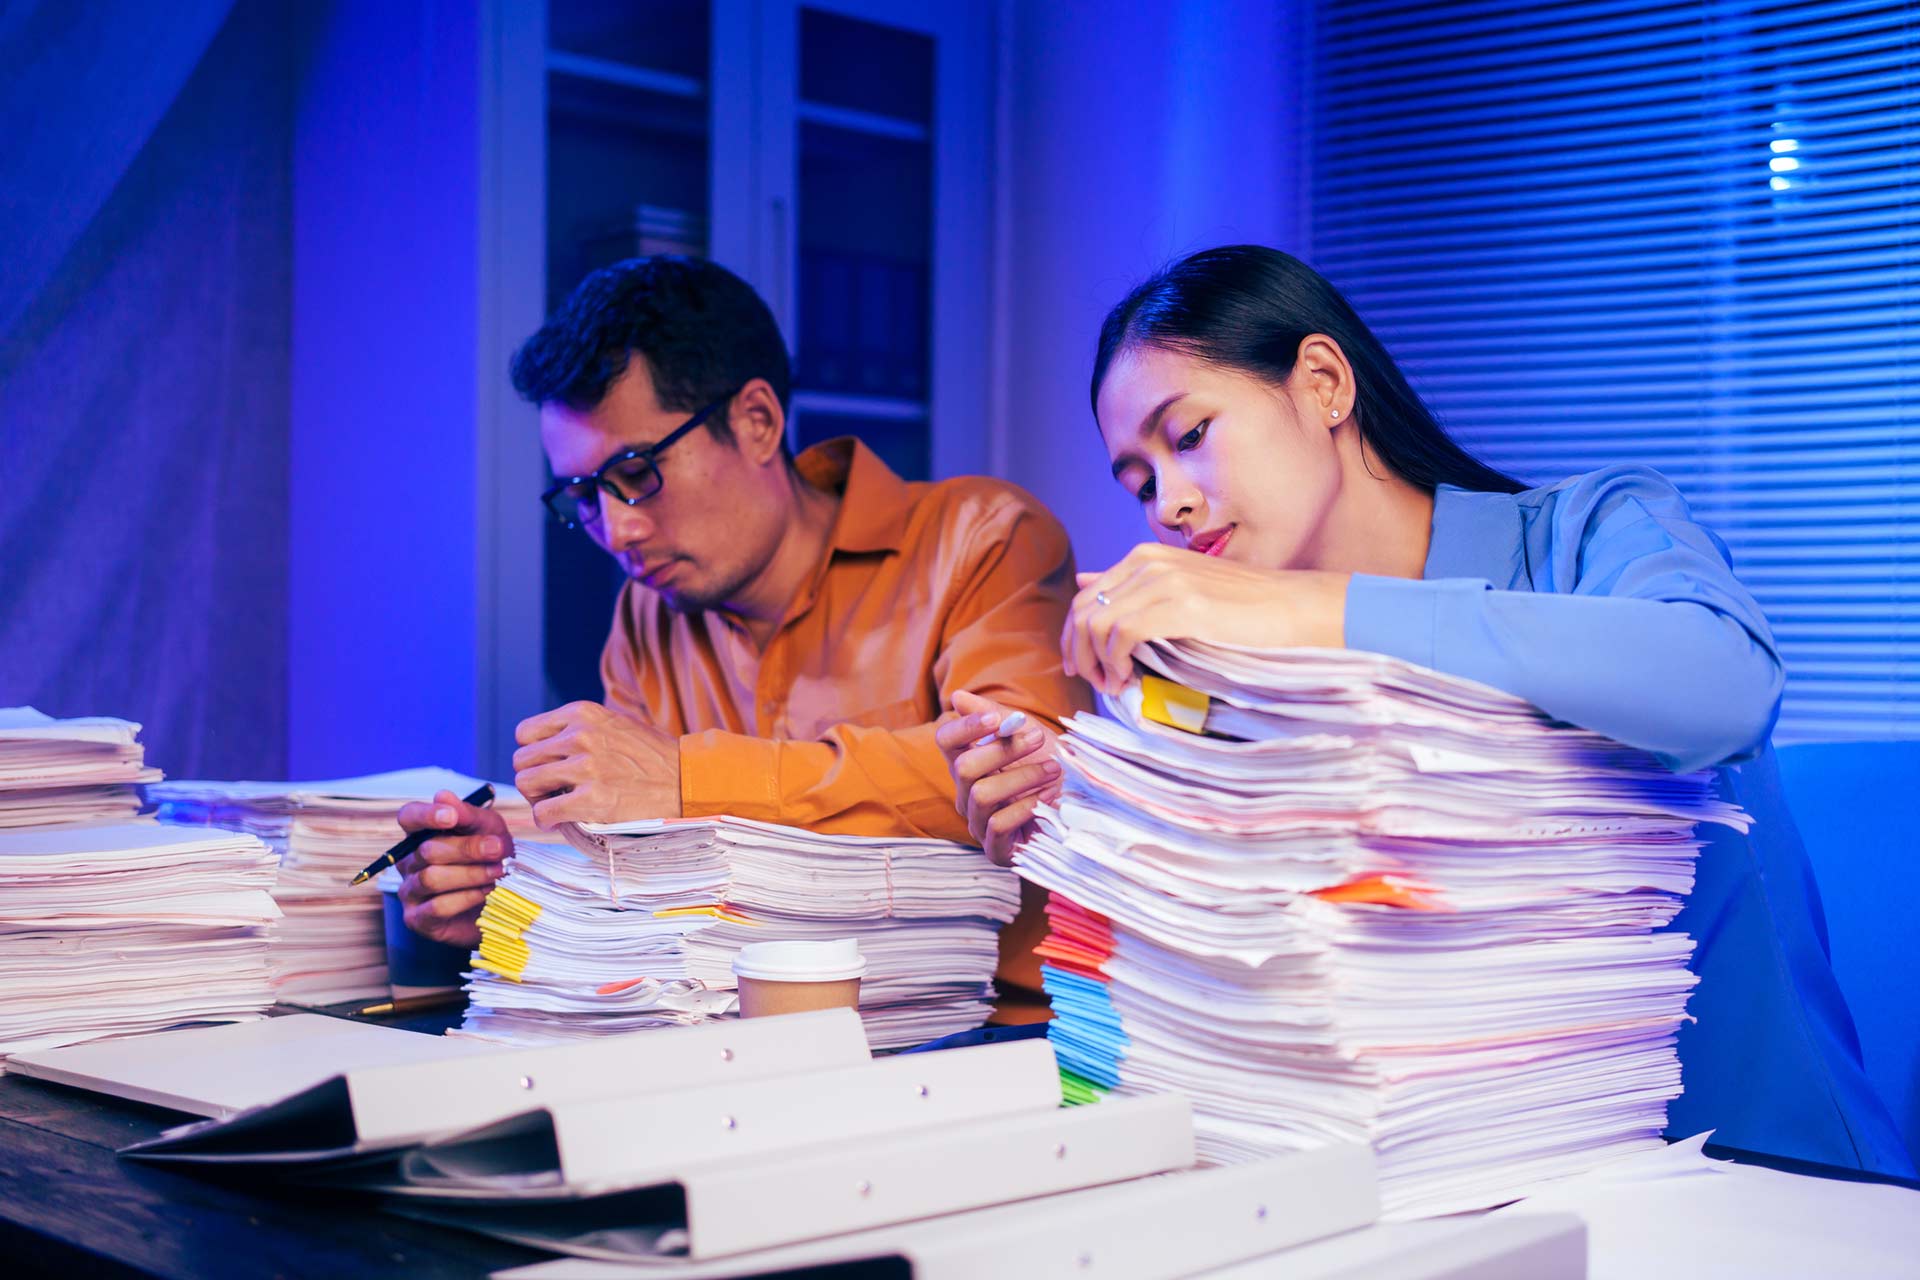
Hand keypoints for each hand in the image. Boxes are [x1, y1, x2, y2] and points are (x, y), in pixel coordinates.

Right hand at [395, 789, 512, 948]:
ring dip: (470, 874)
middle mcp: (409, 861)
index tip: (452, 817)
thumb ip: (468, 814)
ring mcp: (410, 890)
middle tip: (499, 850)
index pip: (408, 817)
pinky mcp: (417, 918)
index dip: (426, 816)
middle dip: (467, 849)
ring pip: (431, 878)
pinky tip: (486, 893)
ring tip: (498, 872)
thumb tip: (443, 795)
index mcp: (421, 834)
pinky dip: (466, 898)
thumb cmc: (492, 857)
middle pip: (427, 849)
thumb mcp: (489, 829)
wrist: (503, 899)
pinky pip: (437, 906)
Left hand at [512, 701, 681, 827]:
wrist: (688, 780)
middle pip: (522, 760)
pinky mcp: (593, 798)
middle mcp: (580, 735)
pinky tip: (558, 821)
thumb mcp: (614, 724)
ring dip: (537, 799)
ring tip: (555, 805)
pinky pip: (543, 812)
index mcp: (583, 714)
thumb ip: (580, 729)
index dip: (533, 754)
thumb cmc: (653, 756)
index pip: (525, 733)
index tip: (547, 768)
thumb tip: (544, 747)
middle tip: (550, 792)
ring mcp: (586, 767)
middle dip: (533, 779)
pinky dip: (546, 820)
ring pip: (527, 783)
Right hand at [933, 690, 1062, 866]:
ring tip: (1053, 769)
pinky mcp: (995, 849)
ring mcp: (978, 822)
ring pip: (982, 795)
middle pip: (964, 767)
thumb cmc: (1050, 768)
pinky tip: (1049, 797)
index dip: (965, 727)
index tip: (995, 719)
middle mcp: (967, 793)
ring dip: (1022, 777)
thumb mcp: (1027, 736)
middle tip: (1038, 738)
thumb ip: (995, 717)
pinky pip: (998, 825)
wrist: (1082, 806)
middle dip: (1003, 749)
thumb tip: (958, 697)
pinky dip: (1026, 807)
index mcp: (969, 763)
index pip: (947, 741)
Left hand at [1062, 544, 1349, 694]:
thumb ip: (1133, 587)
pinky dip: (1116, 662)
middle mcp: (1148, 562)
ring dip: (1097, 663)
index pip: (1085, 596)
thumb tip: (1084, 580)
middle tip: (1093, 683)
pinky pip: (1123, 635)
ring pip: (1098, 624)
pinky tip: (1128, 679)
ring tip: (1114, 685)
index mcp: (1144, 557)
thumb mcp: (1180, 589)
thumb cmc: (1242, 608)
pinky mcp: (1181, 604)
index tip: (1081, 669)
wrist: (1295, 608)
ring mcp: (1164, 580)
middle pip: (1083, 610)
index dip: (1074, 636)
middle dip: (1078, 652)